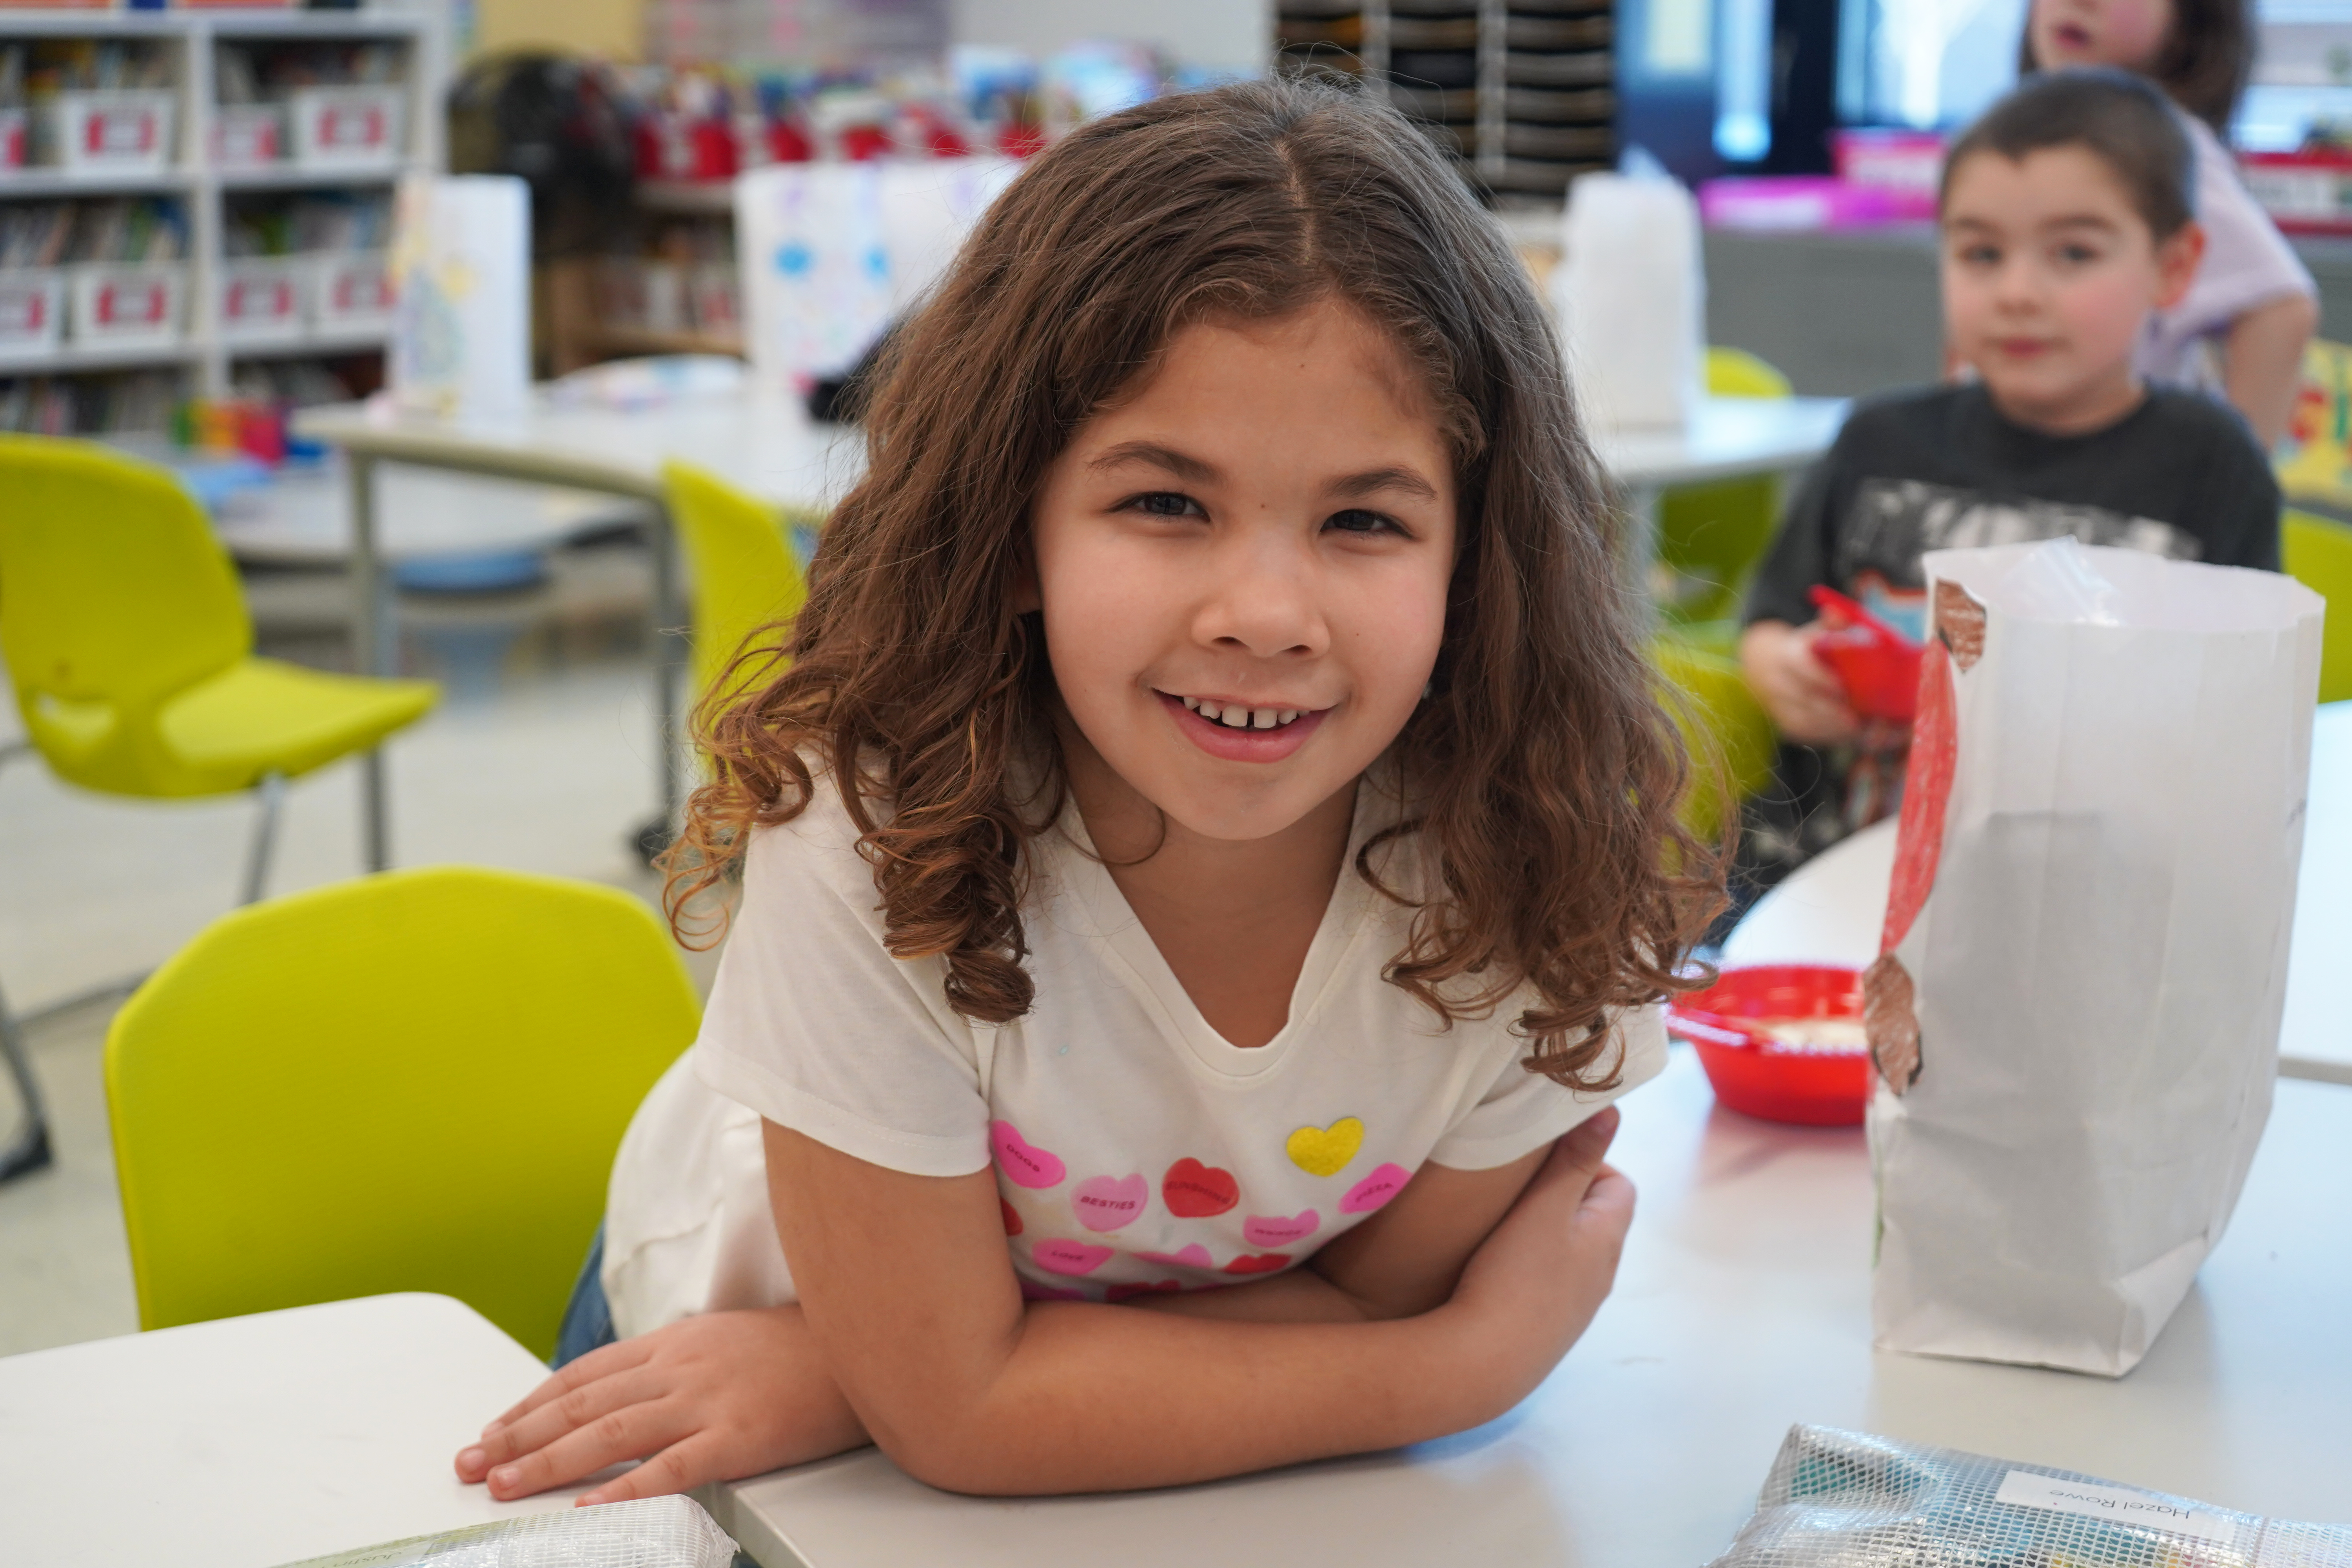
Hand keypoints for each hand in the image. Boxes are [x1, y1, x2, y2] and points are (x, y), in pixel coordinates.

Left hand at [453, 1306, 867, 1504]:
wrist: (865, 1341)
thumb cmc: (797, 1348)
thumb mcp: (722, 1340)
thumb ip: (669, 1365)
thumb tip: (617, 1395)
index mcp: (674, 1343)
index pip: (582, 1375)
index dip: (529, 1404)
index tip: (490, 1429)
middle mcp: (679, 1367)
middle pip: (581, 1404)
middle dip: (517, 1435)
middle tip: (471, 1463)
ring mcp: (707, 1401)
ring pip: (610, 1434)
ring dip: (547, 1460)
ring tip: (503, 1483)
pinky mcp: (739, 1437)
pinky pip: (671, 1468)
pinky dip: (624, 1489)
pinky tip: (589, 1507)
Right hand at [1445, 1107, 1634, 1389]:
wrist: (1484, 1362)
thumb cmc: (1515, 1277)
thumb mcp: (1545, 1206)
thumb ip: (1575, 1157)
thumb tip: (1611, 1109)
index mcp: (1608, 1238)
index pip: (1619, 1184)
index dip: (1589, 1162)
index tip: (1544, 1159)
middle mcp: (1600, 1275)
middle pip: (1594, 1216)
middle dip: (1561, 1194)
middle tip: (1517, 1186)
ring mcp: (1575, 1306)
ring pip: (1569, 1250)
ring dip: (1543, 1231)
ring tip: (1502, 1224)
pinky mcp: (1547, 1328)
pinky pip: (1548, 1281)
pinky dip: (1530, 1265)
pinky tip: (1496, 1267)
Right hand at [1740, 619, 1857, 744]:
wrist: (1764, 666)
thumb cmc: (1803, 648)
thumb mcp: (1814, 632)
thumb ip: (1831, 624)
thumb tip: (1840, 613)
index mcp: (1786, 655)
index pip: (1801, 667)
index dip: (1822, 679)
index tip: (1845, 688)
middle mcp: (1777, 683)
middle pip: (1804, 698)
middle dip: (1833, 709)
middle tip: (1860, 716)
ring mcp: (1778, 706)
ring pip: (1805, 720)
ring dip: (1833, 726)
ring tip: (1861, 727)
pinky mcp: (1785, 725)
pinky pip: (1806, 733)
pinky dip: (1829, 735)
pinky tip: (1850, 733)